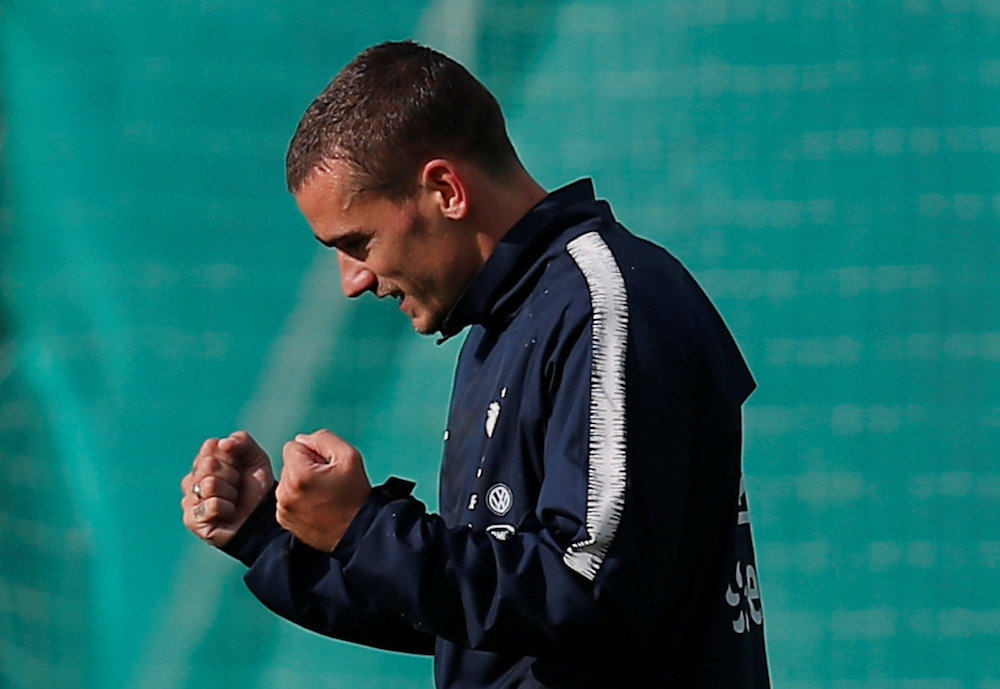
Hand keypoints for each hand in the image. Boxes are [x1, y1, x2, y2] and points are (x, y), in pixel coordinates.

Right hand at [181, 430, 274, 546]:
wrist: (262, 518)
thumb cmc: (256, 489)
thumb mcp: (256, 459)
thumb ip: (242, 441)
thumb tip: (222, 443)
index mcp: (204, 461)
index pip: (210, 446)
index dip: (232, 457)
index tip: (240, 469)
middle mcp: (192, 479)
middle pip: (209, 464)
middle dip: (232, 476)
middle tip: (237, 487)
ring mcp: (189, 499)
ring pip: (210, 484)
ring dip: (231, 493)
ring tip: (233, 501)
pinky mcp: (191, 519)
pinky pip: (212, 504)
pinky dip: (228, 508)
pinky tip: (229, 514)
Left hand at [276, 429, 371, 551]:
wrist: (358, 530)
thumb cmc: (355, 494)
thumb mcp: (348, 455)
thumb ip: (322, 438)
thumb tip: (302, 440)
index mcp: (299, 474)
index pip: (293, 446)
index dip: (313, 452)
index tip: (326, 467)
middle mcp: (285, 492)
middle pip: (289, 464)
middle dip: (305, 467)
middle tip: (327, 482)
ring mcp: (283, 508)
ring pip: (287, 481)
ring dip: (301, 483)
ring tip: (323, 494)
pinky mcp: (284, 520)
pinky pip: (286, 498)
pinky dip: (298, 498)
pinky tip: (316, 505)